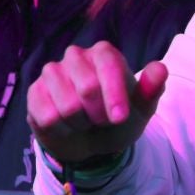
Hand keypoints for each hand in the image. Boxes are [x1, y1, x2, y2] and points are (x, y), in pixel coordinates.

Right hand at [25, 44, 165, 169]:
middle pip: (87, 87)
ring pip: (67, 105)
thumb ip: (151, 89)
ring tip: (84, 122)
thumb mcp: (141, 109)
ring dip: (80, 124)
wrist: (90, 141)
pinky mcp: (34, 92)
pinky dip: (61, 130)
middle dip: (98, 114)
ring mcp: (52, 72)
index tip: (119, 118)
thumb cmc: (117, 119)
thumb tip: (160, 69)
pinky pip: (47, 116)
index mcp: (104, 53)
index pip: (108, 65)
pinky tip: (65, 126)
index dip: (114, 95)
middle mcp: (75, 56)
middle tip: (101, 120)